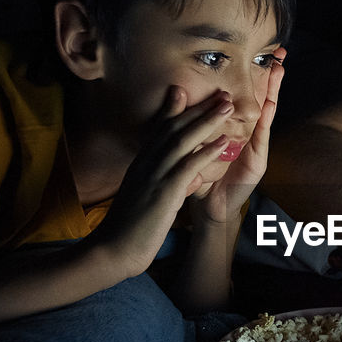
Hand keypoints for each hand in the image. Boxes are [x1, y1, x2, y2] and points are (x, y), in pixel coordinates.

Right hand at [88, 86, 236, 276]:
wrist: (114, 249)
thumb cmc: (129, 228)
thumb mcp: (144, 199)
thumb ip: (161, 184)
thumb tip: (183, 180)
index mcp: (141, 164)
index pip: (158, 130)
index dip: (172, 110)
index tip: (184, 91)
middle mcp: (146, 163)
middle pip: (173, 128)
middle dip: (197, 108)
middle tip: (219, 92)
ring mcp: (154, 175)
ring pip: (182, 140)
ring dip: (206, 121)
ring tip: (227, 106)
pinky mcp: (164, 192)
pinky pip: (188, 166)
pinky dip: (205, 151)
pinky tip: (222, 142)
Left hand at [190, 47, 286, 225]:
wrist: (209, 207)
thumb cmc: (203, 177)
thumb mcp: (197, 144)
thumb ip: (193, 122)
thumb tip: (177, 90)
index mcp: (237, 128)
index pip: (247, 97)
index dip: (254, 76)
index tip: (259, 52)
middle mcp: (250, 135)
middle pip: (261, 99)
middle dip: (269, 77)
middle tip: (278, 53)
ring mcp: (256, 147)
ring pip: (266, 114)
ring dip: (273, 92)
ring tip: (279, 70)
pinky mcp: (257, 162)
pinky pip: (261, 138)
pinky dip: (265, 121)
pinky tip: (269, 105)